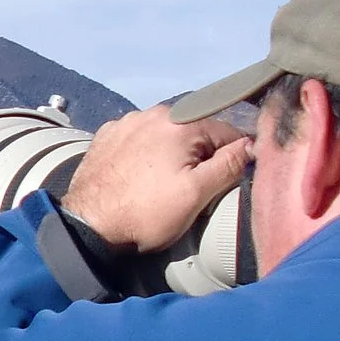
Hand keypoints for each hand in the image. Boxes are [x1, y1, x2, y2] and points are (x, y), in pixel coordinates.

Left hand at [60, 107, 253, 252]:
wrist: (88, 227)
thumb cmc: (145, 214)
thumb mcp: (196, 194)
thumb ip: (228, 165)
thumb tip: (251, 144)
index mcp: (179, 122)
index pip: (225, 132)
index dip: (232, 157)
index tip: (226, 181)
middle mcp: (151, 113)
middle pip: (194, 131)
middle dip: (200, 155)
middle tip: (191, 188)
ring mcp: (125, 123)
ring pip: (166, 134)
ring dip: (172, 153)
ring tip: (163, 184)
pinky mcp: (106, 136)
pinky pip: (139, 139)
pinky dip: (146, 153)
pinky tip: (140, 177)